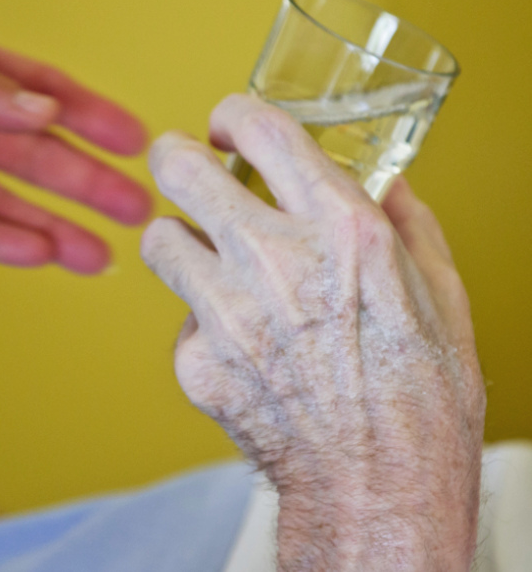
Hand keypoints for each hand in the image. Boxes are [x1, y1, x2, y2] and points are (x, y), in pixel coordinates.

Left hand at [140, 95, 484, 570]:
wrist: (381, 486)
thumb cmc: (421, 397)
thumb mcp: (442, 291)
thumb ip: (406, 223)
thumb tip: (385, 183)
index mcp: (341, 229)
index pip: (260, 127)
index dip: (232, 113)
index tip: (228, 125)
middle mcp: (275, 261)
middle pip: (178, 168)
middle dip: (178, 158)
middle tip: (186, 167)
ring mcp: (227, 314)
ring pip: (158, 237)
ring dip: (180, 238)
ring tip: (207, 255)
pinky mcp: (198, 362)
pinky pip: (179, 318)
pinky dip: (200, 320)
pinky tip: (237, 340)